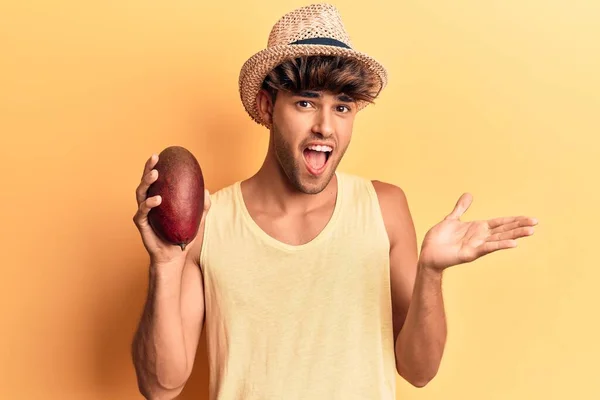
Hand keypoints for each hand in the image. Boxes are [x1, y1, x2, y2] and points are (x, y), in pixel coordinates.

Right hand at [132, 153, 210, 265]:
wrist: (174, 256)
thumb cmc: (183, 237)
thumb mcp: (197, 221)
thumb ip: (203, 206)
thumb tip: (207, 190)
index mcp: (159, 199)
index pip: (157, 180)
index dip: (157, 166)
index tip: (162, 154)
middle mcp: (149, 203)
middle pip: (146, 182)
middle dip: (148, 168)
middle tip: (154, 158)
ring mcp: (144, 213)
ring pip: (141, 193)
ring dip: (147, 182)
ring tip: (155, 175)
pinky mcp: (141, 224)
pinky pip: (142, 212)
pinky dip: (148, 204)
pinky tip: (157, 200)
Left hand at [419, 193, 537, 270]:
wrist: (427, 253)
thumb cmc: (438, 239)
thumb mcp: (451, 219)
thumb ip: (461, 208)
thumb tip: (468, 194)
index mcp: (477, 228)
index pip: (500, 222)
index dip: (514, 220)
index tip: (530, 218)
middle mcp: (480, 237)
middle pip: (504, 230)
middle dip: (519, 226)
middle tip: (536, 223)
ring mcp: (477, 245)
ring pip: (499, 238)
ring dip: (515, 235)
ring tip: (530, 232)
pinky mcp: (470, 253)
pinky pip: (487, 248)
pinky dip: (500, 245)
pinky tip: (513, 244)